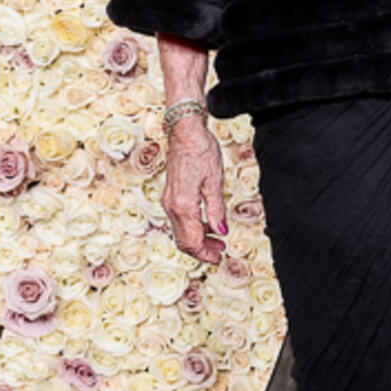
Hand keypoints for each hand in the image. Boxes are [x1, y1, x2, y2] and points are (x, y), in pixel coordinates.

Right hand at [162, 116, 226, 263]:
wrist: (185, 132)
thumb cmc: (202, 151)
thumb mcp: (215, 181)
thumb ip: (217, 210)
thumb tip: (222, 232)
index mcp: (183, 205)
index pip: (192, 241)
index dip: (205, 253)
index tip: (219, 257)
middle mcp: (171, 206)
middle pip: (183, 241)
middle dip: (202, 250)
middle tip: (221, 252)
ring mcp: (168, 201)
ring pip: (180, 232)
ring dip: (198, 240)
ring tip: (218, 240)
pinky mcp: (170, 196)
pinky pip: (179, 221)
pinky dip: (192, 228)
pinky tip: (208, 225)